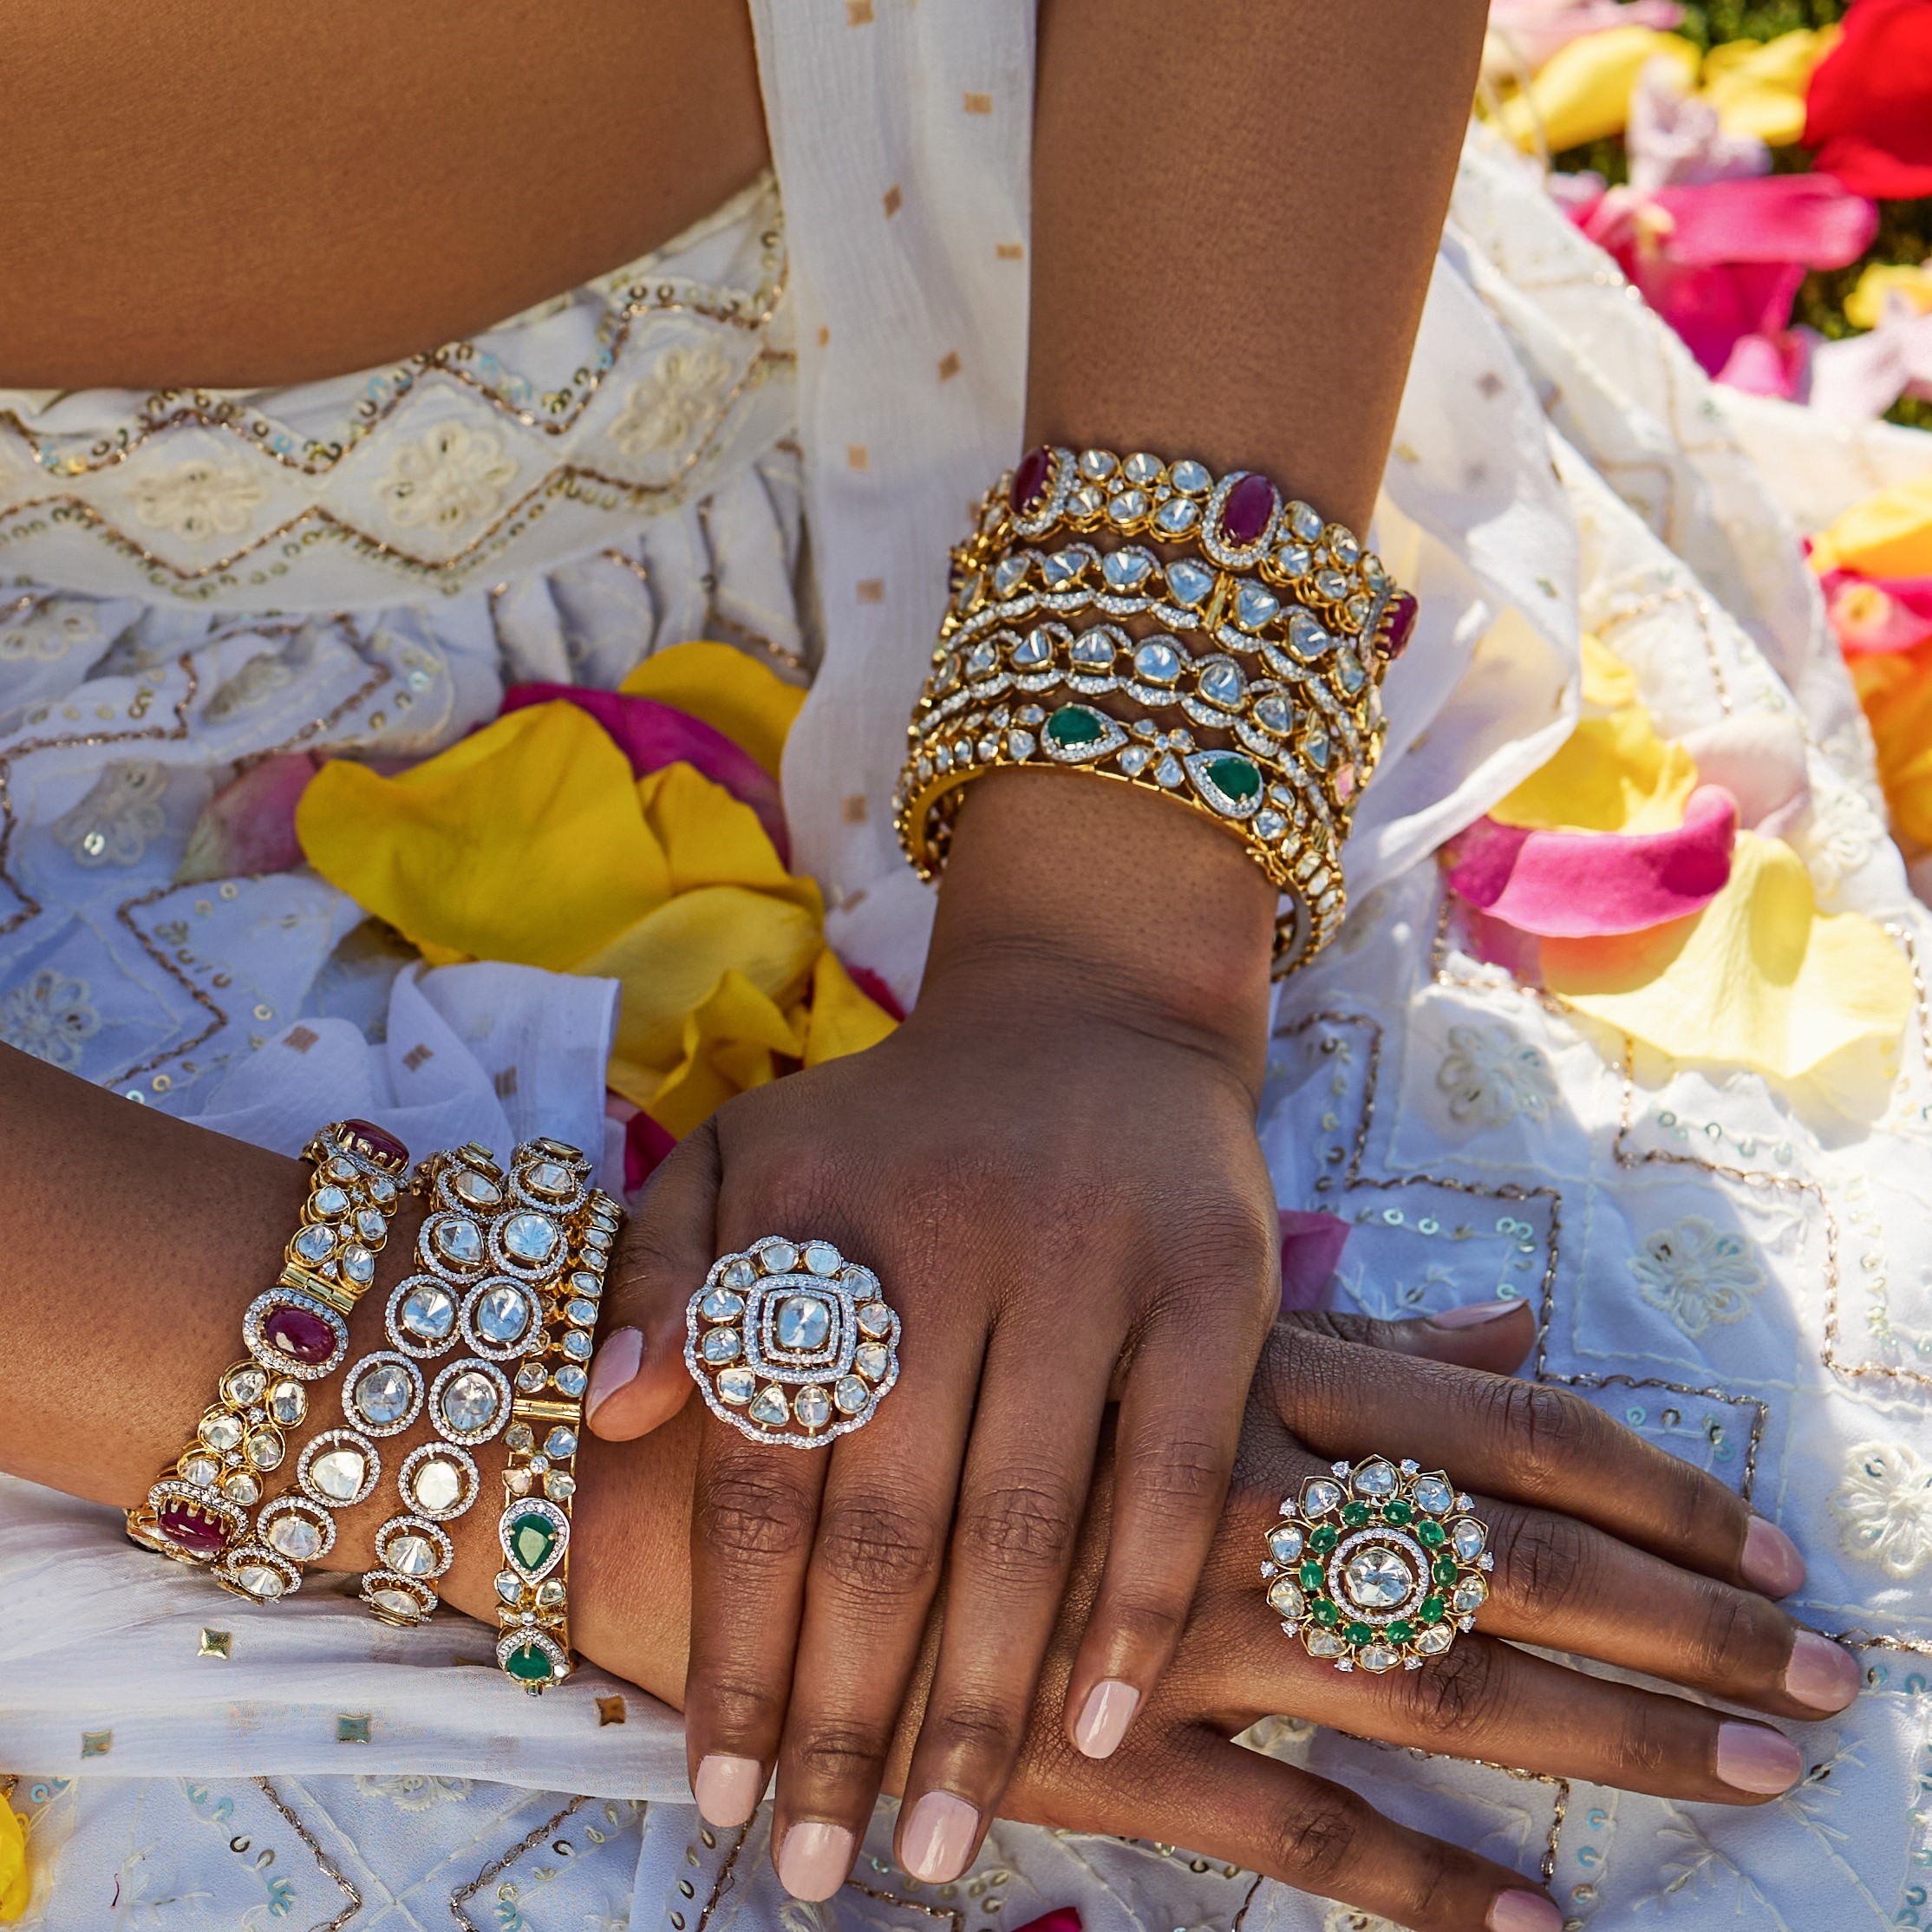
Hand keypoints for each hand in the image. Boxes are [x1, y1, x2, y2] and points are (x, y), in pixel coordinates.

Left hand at [584, 771, 1285, 1895]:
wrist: (1090, 1012)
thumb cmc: (896, 1126)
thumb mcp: (744, 1156)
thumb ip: (661, 1272)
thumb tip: (608, 1412)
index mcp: (810, 1218)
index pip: (760, 1468)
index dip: (737, 1644)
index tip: (722, 1800)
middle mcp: (945, 1239)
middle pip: (884, 1522)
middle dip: (846, 1716)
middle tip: (824, 1870)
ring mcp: (1090, 1259)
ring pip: (1025, 1521)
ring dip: (980, 1705)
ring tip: (936, 1846)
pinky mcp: (1212, 1279)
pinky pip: (1172, 1473)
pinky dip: (1134, 1609)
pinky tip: (1097, 1732)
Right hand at [893, 1306, 1853, 1931]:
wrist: (741, 1478)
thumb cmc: (960, 1373)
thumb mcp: (1149, 1324)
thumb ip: (1347, 1341)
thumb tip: (1511, 1321)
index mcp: (1251, 1378)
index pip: (1502, 1428)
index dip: (1652, 1484)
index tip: (1772, 1541)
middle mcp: (1238, 1497)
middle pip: (1512, 1564)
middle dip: (1685, 1625)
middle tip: (1833, 1680)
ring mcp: (1174, 1630)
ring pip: (1439, 1692)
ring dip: (1614, 1739)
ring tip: (1758, 1773)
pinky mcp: (1102, 1755)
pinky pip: (1296, 1836)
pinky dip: (1430, 1886)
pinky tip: (1544, 1922)